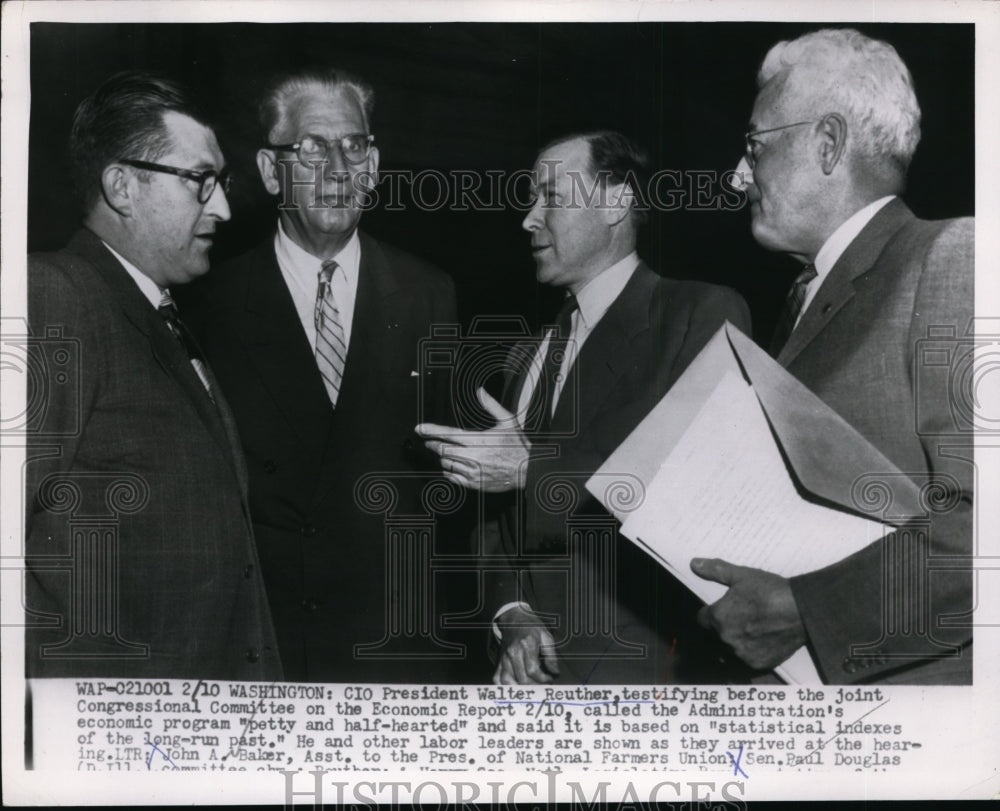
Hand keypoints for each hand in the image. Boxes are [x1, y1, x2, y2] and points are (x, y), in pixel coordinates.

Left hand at [415, 387, 530, 492]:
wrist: (528, 471)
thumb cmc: (518, 446)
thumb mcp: (508, 421)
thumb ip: (491, 405)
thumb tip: (480, 391)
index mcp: (478, 440)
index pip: (448, 434)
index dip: (431, 431)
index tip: (420, 429)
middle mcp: (473, 456)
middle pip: (443, 450)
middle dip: (433, 444)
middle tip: (429, 441)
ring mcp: (472, 471)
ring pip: (446, 464)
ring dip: (443, 458)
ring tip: (445, 453)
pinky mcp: (474, 483)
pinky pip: (453, 478)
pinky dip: (449, 472)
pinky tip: (452, 467)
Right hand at [493, 606, 559, 684]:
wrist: (514, 618)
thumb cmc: (532, 626)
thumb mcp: (546, 636)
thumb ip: (551, 655)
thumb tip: (555, 672)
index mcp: (526, 644)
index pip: (533, 670)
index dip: (543, 679)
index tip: (550, 679)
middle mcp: (513, 652)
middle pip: (522, 678)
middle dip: (534, 686)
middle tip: (543, 686)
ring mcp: (504, 657)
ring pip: (508, 681)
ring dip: (520, 689)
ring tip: (531, 689)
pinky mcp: (499, 660)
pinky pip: (497, 678)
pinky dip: (504, 686)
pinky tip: (515, 688)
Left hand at [690, 557, 806, 670]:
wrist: (802, 610)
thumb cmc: (771, 591)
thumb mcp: (741, 575)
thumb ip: (716, 571)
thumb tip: (695, 564)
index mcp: (718, 618)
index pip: (702, 619)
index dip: (711, 612)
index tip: (722, 609)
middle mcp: (727, 639)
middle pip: (717, 634)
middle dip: (726, 626)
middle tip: (743, 615)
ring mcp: (743, 653)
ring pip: (732, 648)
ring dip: (738, 640)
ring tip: (755, 626)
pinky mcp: (759, 664)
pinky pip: (749, 658)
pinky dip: (753, 651)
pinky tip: (764, 638)